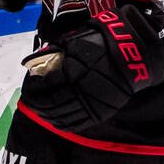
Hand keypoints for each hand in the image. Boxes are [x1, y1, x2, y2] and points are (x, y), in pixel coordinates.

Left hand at [18, 2, 163, 130]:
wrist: (135, 55)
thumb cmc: (105, 43)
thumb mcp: (78, 40)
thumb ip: (56, 51)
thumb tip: (35, 61)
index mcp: (73, 70)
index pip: (45, 84)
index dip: (34, 86)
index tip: (28, 85)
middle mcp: (80, 90)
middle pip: (51, 102)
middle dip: (37, 102)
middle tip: (30, 100)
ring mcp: (91, 103)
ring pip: (62, 115)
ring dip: (47, 114)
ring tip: (39, 111)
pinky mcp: (100, 113)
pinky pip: (77, 123)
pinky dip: (63, 123)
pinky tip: (55, 121)